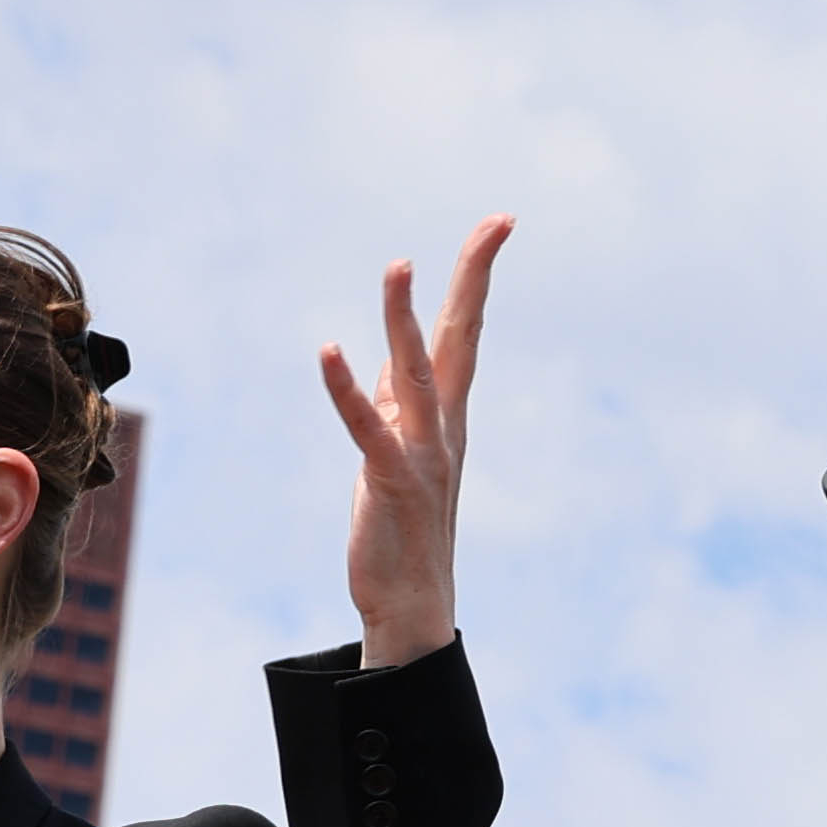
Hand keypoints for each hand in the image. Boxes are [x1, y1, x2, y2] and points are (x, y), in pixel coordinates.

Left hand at [323, 219, 507, 668]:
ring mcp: (424, 453)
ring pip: (418, 373)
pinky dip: (348, 390)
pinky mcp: (393, 482)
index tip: (497, 224)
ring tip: (399, 265)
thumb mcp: (396, 453)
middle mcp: (445, 425)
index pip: (464, 332)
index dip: (477, 277)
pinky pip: (369, 429)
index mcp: (446, 414)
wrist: (410, 602)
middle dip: (474, 278)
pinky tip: (330, 352)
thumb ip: (393, 407)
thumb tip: (386, 364)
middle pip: (460, 337)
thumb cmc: (401, 529)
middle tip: (496, 223)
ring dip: (404, 318)